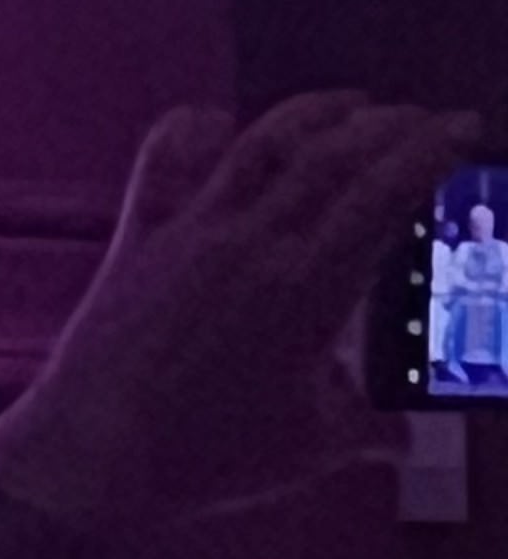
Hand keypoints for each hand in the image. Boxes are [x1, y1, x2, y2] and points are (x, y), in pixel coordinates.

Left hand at [0, 93, 481, 540]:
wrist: (99, 452)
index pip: (381, 196)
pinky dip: (189, 129)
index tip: (458, 127)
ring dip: (309, 114)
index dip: (425, 152)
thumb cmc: (214, 456)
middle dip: (385, 126)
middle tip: (421, 117)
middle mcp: (252, 243)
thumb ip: (369, 430)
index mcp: (309, 289)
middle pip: (330, 158)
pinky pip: (161, 163)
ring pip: (258, 146)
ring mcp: (189, 232)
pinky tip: (214, 116)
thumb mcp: (315, 447)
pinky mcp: (137, 236)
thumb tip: (406, 439)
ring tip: (352, 103)